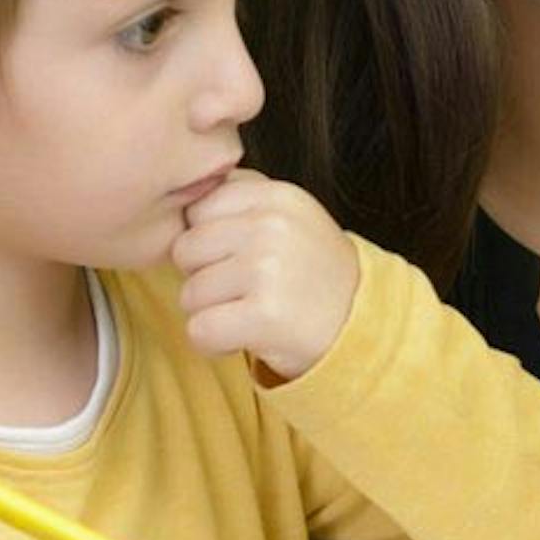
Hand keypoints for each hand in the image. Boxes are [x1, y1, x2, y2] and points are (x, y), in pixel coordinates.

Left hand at [171, 171, 360, 380]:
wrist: (359, 324)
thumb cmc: (311, 271)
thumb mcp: (289, 216)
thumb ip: (241, 198)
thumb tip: (180, 197)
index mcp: (277, 196)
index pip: (197, 209)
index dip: (208, 239)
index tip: (237, 256)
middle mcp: (272, 226)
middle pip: (185, 250)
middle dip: (203, 276)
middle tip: (244, 288)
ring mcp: (268, 269)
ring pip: (189, 294)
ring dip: (210, 312)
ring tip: (250, 310)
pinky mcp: (264, 314)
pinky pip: (199, 331)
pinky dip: (214, 344)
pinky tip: (244, 336)